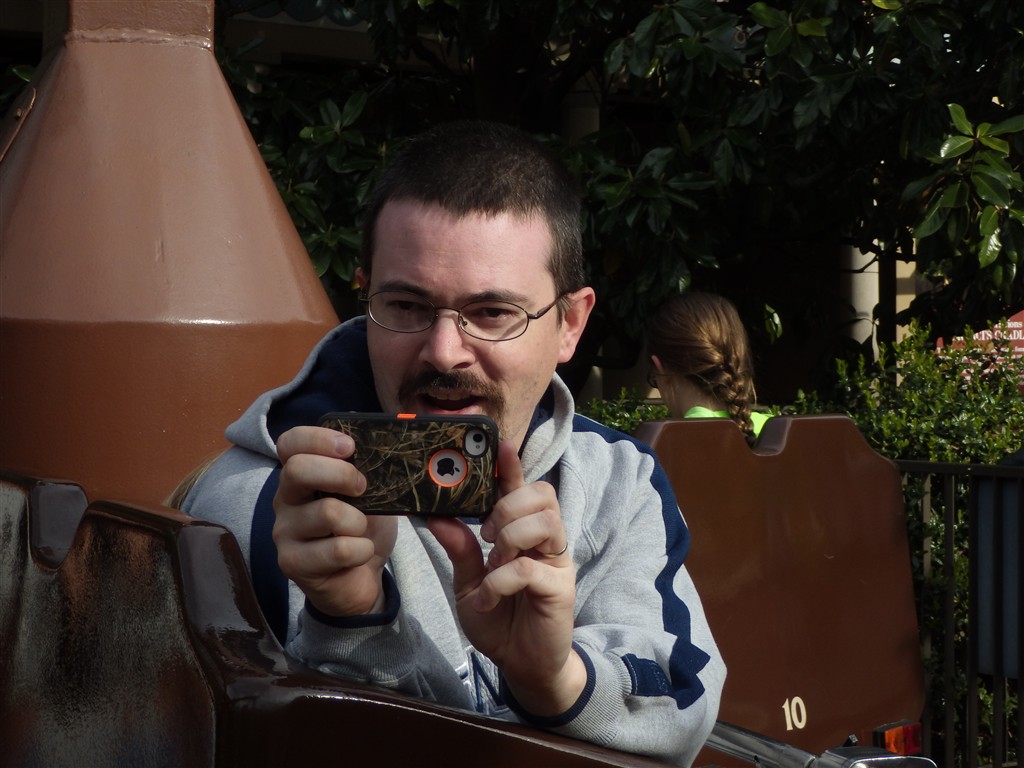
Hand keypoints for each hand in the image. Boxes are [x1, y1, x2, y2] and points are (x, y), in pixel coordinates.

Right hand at [273, 425, 397, 616]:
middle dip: (342, 475)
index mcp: (301, 475)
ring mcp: (284, 532)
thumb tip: (378, 444)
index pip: (290, 443)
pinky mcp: (291, 562)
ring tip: (360, 532)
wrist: (361, 578)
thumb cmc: (363, 528)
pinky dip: (362, 550)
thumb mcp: (371, 493)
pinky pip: (338, 549)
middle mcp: (285, 499)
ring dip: (359, 522)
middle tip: (363, 489)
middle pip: (298, 470)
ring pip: (327, 512)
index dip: (318, 438)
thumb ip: (366, 469)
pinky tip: (359, 554)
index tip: (350, 447)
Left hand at [428, 440, 585, 716]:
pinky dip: (501, 580)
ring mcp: (556, 562)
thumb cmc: (499, 619)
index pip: (523, 489)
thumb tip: (433, 514)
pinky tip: (490, 596)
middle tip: (486, 533)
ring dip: (511, 536)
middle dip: (509, 506)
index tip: (499, 444)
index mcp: (523, 534)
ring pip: (545, 522)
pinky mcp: (560, 588)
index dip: (513, 466)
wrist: (520, 665)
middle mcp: (545, 542)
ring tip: (493, 561)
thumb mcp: (468, 582)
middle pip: (542, 495)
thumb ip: (458, 548)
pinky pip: (529, 568)